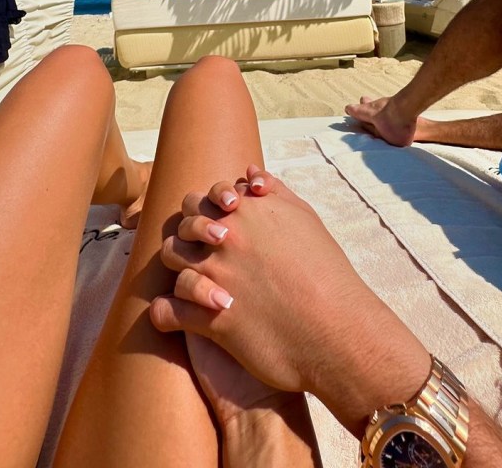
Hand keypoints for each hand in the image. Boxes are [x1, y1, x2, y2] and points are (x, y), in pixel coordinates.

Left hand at [150, 168, 431, 434]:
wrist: (336, 330)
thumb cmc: (326, 273)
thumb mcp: (305, 220)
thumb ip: (275, 192)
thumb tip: (249, 172)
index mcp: (246, 212)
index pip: (204, 197)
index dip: (206, 209)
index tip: (217, 223)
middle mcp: (225, 238)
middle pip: (184, 223)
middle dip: (188, 232)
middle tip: (204, 249)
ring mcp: (213, 276)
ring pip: (170, 257)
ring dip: (176, 265)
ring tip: (191, 277)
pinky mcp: (208, 318)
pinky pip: (166, 312)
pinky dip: (164, 313)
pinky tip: (173, 316)